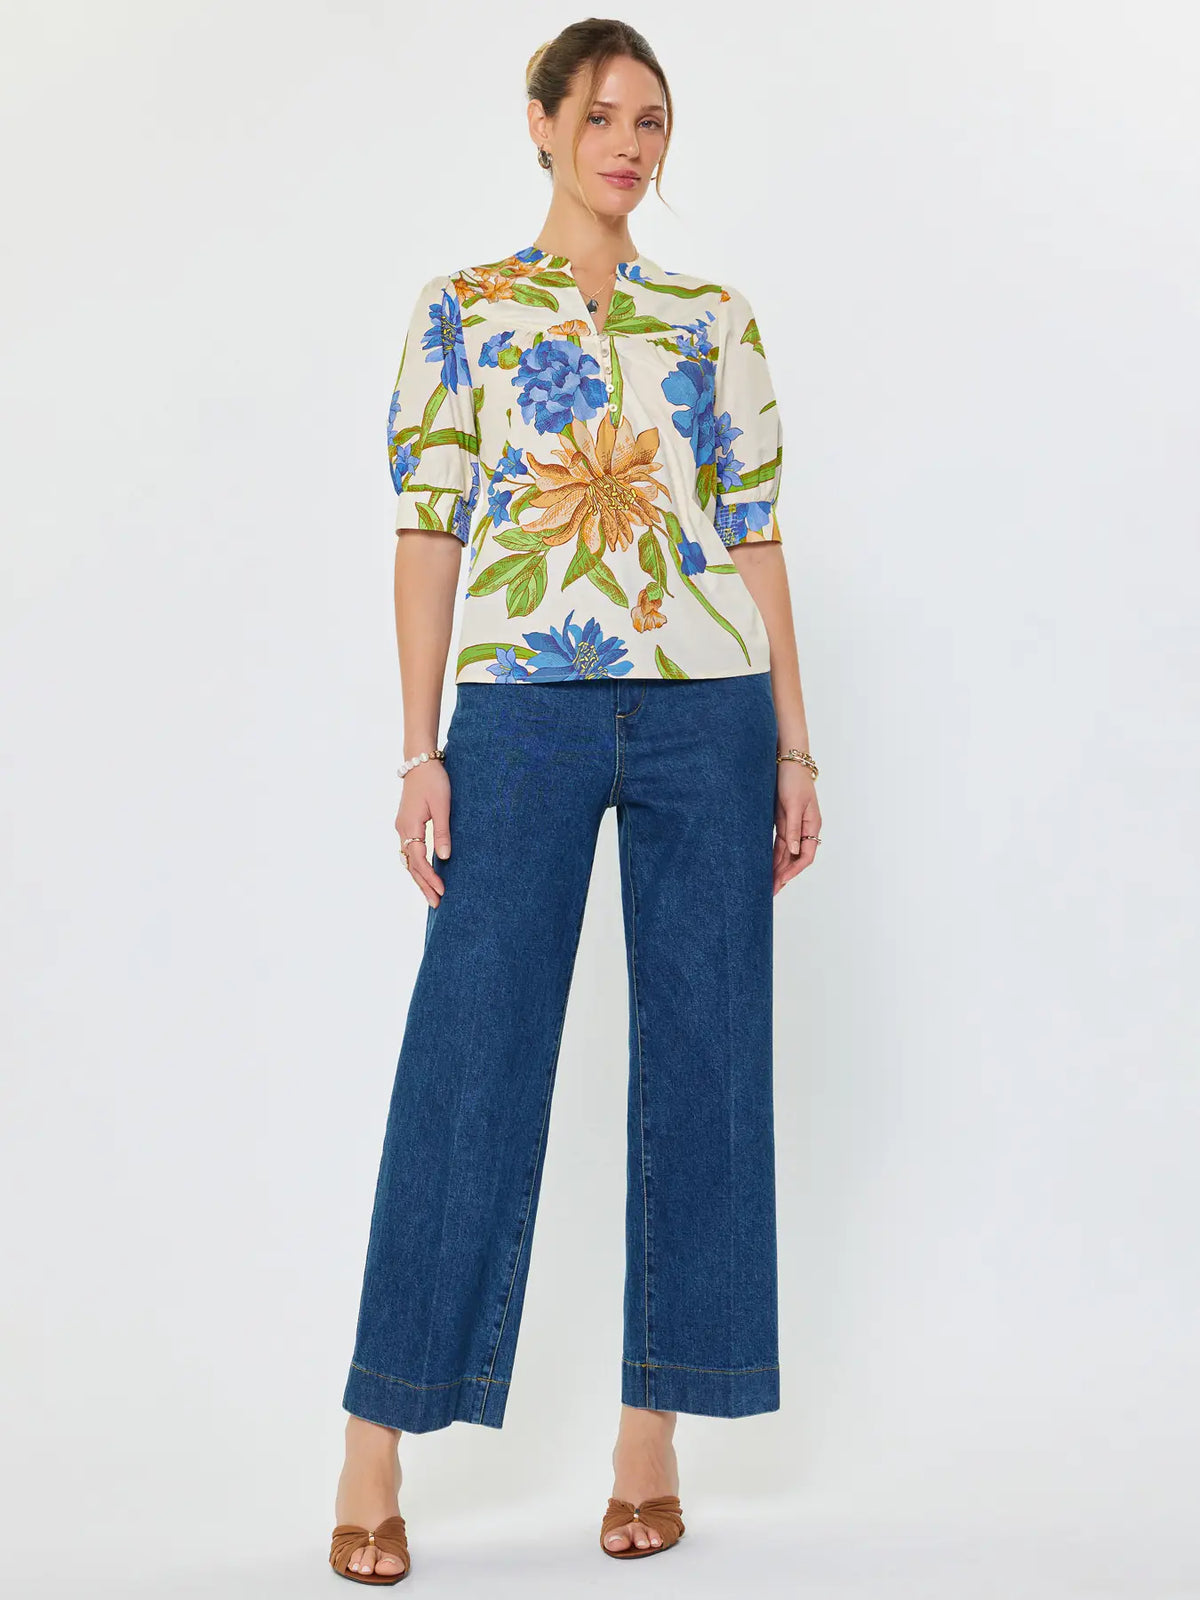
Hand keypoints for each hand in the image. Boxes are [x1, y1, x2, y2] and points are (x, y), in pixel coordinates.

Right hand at [396, 761, 451, 907]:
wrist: (419, 761)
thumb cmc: (434, 781)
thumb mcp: (442, 806)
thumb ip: (442, 832)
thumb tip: (444, 858)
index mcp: (409, 827)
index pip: (419, 860)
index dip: (430, 878)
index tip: (442, 892)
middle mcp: (402, 830)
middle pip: (411, 865)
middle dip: (423, 885)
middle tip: (436, 904)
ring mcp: (402, 827)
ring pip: (409, 860)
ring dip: (419, 878)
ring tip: (431, 894)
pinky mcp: (406, 824)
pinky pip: (410, 851)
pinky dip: (417, 865)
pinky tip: (425, 873)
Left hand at [773, 763, 819, 894]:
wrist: (787, 760)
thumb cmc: (793, 779)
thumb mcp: (794, 804)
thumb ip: (793, 828)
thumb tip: (795, 850)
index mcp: (812, 825)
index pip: (806, 856)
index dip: (794, 870)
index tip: (781, 881)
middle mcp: (804, 828)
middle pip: (795, 858)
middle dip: (784, 874)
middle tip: (771, 891)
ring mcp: (793, 825)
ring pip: (787, 854)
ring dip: (778, 869)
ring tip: (768, 884)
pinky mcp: (782, 821)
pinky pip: (779, 844)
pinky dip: (773, 856)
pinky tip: (766, 867)